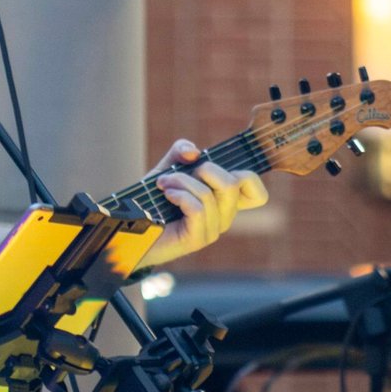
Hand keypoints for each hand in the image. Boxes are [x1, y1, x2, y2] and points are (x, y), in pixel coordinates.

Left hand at [138, 138, 267, 265]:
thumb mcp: (168, 169)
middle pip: (234, 183)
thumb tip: (194, 151)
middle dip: (204, 169)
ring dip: (181, 181)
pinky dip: (180, 195)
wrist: (132, 229)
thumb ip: (181, 152)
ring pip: (210, 194)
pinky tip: (167, 195)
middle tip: (179, 173)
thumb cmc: (153, 200)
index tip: (214, 169)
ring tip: (163, 183)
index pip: (258, 194)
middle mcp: (223, 217)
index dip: (246, 176)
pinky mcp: (197, 239)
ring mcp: (212, 230)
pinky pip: (198, 208)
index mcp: (224, 202)